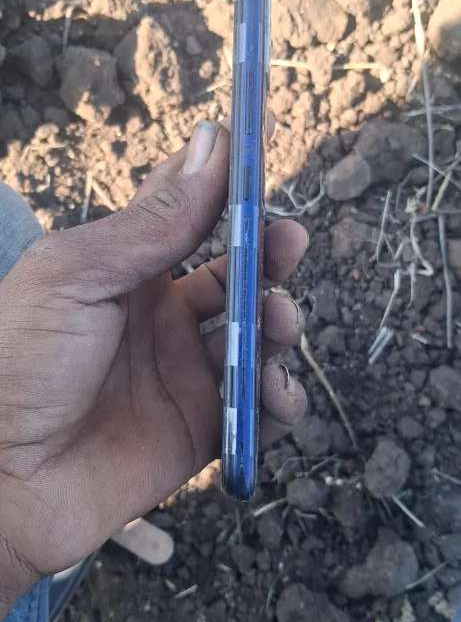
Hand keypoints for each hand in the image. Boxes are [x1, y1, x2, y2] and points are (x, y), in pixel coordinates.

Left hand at [0, 121, 307, 614]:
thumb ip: (153, 222)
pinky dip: (281, 398)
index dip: (229, 183)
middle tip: (289, 243)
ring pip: (258, 338)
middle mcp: (162, 318)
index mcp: (128, 272)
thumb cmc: (20, 363)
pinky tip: (274, 389)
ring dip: (282, 323)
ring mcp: (185, 375)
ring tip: (279, 322)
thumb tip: (210, 143)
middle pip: (239, 275)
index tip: (264, 146)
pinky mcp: (201, 433)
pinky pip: (259, 411)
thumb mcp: (78, 275)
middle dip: (271, 255)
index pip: (191, 214)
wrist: (0, 478)